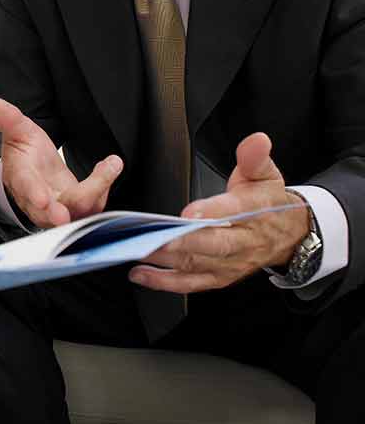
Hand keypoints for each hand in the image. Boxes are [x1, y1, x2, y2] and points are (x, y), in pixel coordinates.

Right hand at [0, 97, 122, 227]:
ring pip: (79, 211)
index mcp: (21, 179)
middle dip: (61, 213)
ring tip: (109, 166)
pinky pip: (94, 205)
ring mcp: (60, 207)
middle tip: (71, 210)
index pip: (26, 189)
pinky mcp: (78, 208)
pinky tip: (111, 166)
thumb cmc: (25, 154)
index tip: (43, 200)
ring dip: (96, 193)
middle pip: (51, 213)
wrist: (35, 172)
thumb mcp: (18, 133)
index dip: (34, 195)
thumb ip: (9, 120)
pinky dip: (104, 186)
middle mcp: (39, 201)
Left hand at [129, 132, 309, 293]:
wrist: (288, 235)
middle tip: (154, 235)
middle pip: (213, 244)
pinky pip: (190, 282)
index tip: (190, 213)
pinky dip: (164, 281)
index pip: (234, 211)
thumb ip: (255, 157)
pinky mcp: (218, 277)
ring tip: (135, 249)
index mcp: (254, 211)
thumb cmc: (269, 203)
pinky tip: (140, 273)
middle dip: (182, 241)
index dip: (212, 212)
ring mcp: (229, 263)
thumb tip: (257, 140)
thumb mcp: (266, 175)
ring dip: (165, 259)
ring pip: (196, 264)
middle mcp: (242, 241)